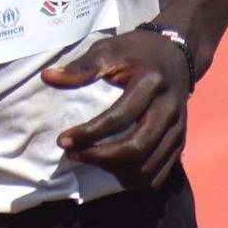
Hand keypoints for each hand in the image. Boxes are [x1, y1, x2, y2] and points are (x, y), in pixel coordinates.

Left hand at [44, 29, 190, 188]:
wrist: (175, 54)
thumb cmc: (136, 52)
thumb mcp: (109, 49)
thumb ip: (81, 67)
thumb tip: (47, 77)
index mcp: (151, 83)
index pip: (119, 117)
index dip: (88, 133)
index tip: (63, 140)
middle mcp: (169, 109)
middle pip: (136, 148)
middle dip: (100, 158)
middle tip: (74, 154)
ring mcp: (178, 129)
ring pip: (147, 167)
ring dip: (114, 171)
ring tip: (91, 159)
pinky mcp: (180, 143)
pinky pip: (158, 176)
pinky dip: (133, 178)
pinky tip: (114, 167)